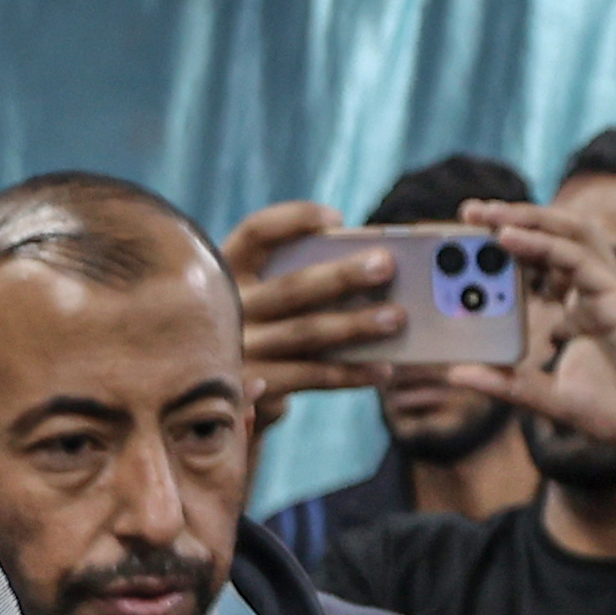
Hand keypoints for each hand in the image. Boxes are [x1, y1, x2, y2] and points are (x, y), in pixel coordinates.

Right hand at [226, 199, 397, 423]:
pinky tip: (383, 368)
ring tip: (397, 317)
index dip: (295, 221)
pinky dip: (349, 373)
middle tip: (386, 266)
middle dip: (341, 276)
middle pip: (290, 287)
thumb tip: (372, 267)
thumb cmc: (263, 328)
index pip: (256, 233)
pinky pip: (309, 377)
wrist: (219, 395)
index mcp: (228, 272)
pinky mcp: (254, 388)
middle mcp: (226, 309)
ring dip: (355, 325)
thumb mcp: (264, 295)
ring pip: (304, 333)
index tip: (337, 219)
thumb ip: (300, 278)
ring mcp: (238, 350)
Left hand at [441, 198, 615, 461]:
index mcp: (580, 307)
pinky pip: (577, 261)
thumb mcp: (550, 398)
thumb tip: (457, 373)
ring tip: (485, 212)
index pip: (543, 263)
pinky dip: (541, 245)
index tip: (468, 238)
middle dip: (513, 218)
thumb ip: (508, 384)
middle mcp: (595, 291)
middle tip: (468, 211)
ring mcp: (609, 291)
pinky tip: (506, 237)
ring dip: (527, 218)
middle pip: (555, 237)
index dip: (510, 245)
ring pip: (570, 235)